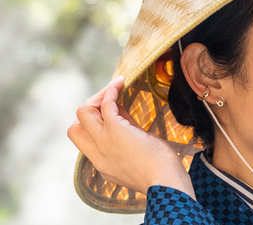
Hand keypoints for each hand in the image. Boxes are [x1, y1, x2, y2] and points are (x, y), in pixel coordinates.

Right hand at [68, 76, 194, 197]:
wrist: (165, 181)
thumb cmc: (160, 170)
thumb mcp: (137, 153)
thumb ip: (128, 134)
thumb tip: (122, 112)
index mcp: (102, 164)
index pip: (87, 139)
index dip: (97, 123)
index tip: (116, 114)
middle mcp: (97, 154)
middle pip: (75, 127)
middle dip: (89, 110)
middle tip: (109, 100)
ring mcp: (103, 142)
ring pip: (83, 113)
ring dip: (98, 97)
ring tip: (115, 88)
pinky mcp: (115, 130)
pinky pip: (105, 104)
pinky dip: (110, 91)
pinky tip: (120, 83)